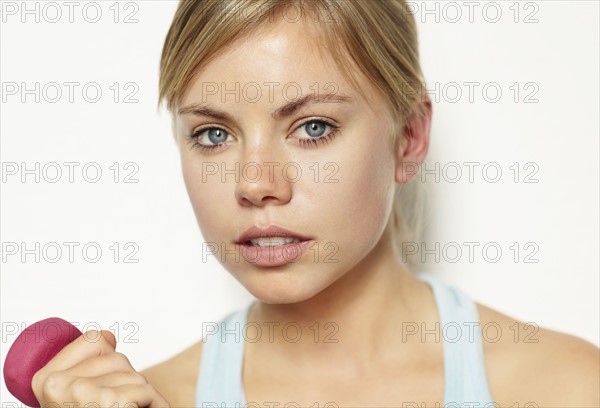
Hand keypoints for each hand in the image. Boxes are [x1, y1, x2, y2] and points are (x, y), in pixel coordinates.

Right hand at [31, 330, 169, 407]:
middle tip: (115, 404)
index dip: (108, 359)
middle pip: (117, 358)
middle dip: (125, 379)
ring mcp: (83, 395)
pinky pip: (145, 390)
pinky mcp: (111, 404)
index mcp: (45, 379)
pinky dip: (151, 403)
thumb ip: (86, 364)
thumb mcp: (79, 390)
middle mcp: (58, 386)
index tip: (101, 383)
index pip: (94, 339)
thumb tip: (108, 336)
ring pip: (134, 374)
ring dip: (138, 393)